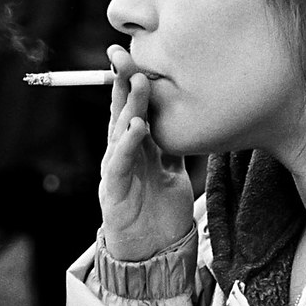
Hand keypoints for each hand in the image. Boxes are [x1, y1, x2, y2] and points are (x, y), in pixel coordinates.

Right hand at [100, 45, 194, 261]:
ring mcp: (116, 169)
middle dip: (123, 81)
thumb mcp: (172, 170)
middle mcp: (122, 152)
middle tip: (126, 54)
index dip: (130, 79)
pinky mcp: (114, 190)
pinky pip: (120, 162)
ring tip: (140, 82)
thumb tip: (191, 117)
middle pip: (121, 110)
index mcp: (136, 145)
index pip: (131, 105)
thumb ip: (173, 145)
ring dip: (130, 105)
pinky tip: (137, 128)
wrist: (152, 253)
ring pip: (120, 130)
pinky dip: (128, 144)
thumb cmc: (160, 211)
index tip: (132, 52)